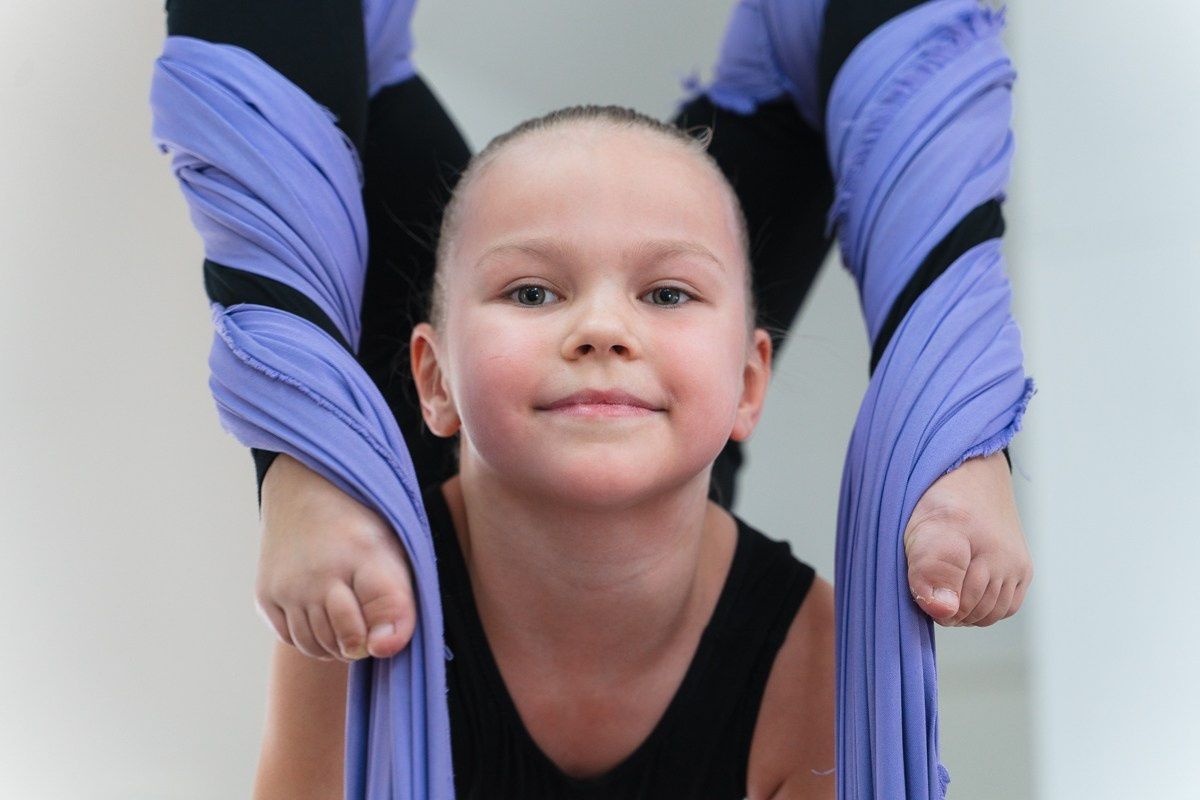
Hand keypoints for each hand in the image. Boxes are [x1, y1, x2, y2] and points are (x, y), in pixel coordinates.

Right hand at [257, 454, 415, 660]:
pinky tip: (320, 617)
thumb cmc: (360, 530)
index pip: (380, 613)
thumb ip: (396, 603)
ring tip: (346, 623)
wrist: (307, 492)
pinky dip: (309, 639)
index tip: (383, 636)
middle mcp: (319, 574)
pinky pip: (291, 638)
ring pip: (315, 645)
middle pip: (345, 640)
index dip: (386, 636)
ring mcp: (287, 587)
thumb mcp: (391, 553)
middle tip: (366, 626)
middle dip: (360, 643)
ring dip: (335, 646)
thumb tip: (381, 649)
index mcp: (362, 555)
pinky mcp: (265, 595)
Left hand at [904, 450, 1031, 626]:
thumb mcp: (921, 529)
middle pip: (969, 611)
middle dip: (946, 606)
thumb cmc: (937, 502)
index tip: (919, 582)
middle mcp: (1000, 556)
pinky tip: (970, 591)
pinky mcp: (1024, 570)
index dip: (929, 601)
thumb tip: (945, 611)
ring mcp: (1016, 565)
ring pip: (987, 613)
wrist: (969, 475)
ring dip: (966, 609)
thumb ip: (931, 569)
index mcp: (968, 542)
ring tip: (950, 584)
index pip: (948, 605)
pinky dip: (986, 609)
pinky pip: (1005, 608)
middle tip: (932, 581)